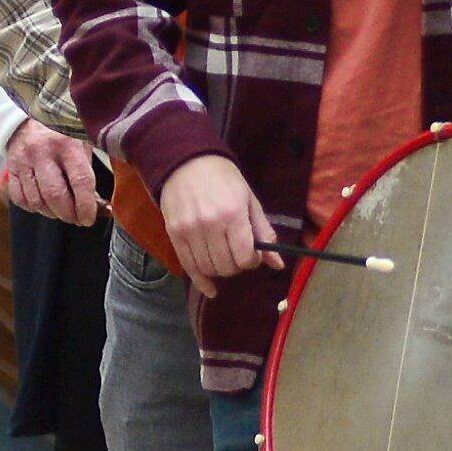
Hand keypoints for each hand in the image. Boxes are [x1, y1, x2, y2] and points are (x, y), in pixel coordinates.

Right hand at [0, 120, 102, 225]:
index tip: (89, 218)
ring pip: (36, 201)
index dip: (86, 206)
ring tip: (61, 212)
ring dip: (51, 213)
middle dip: (68, 214)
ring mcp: (24, 161)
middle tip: (76, 219)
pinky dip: (33, 207)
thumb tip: (100, 206)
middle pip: (55, 195)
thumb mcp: (81, 144)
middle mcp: (43, 152)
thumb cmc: (61, 135)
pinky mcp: (11, 169)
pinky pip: (20, 199)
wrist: (28, 119)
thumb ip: (88, 172)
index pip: (80, 181)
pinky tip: (42, 204)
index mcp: (67, 144)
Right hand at [157, 151, 273, 296]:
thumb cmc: (224, 179)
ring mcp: (189, 231)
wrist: (186, 162)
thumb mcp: (249, 200)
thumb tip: (277, 264)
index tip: (252, 253)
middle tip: (238, 255)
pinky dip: (201, 281)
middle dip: (237, 266)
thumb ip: (263, 232)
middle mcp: (210, 225)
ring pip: (208, 268)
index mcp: (233, 214)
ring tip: (223, 258)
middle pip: (227, 266)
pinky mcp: (174, 234)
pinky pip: (188, 267)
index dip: (252, 261)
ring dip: (220, 270)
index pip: (245, 257)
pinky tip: (210, 288)